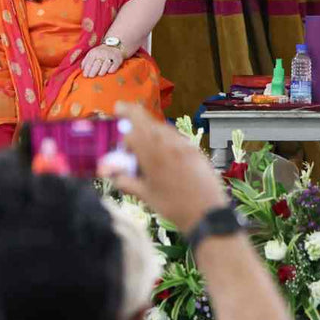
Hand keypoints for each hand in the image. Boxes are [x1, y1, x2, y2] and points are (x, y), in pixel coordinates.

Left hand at [82, 44, 124, 77]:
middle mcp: (102, 53)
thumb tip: (82, 69)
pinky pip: (113, 68)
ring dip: (101, 72)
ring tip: (100, 74)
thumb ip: (85, 61)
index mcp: (94, 52)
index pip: (89, 63)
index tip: (85, 76)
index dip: (87, 71)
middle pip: (96, 66)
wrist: (115, 46)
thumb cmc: (100, 53)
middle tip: (91, 76)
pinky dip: (110, 71)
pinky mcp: (118, 60)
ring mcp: (110, 56)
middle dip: (92, 73)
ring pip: (104, 67)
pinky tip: (108, 71)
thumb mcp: (92, 54)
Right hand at [101, 102, 226, 232]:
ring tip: (142, 134)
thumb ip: (127, 182)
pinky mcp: (195, 150)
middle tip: (122, 108)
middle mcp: (168, 147)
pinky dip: (165, 136)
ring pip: (162, 128)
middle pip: (147, 122)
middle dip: (133, 114)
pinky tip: (162, 146)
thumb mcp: (146, 196)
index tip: (114, 129)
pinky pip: (176, 136)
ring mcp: (184, 146)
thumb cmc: (174, 207)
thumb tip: (112, 174)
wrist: (206, 212)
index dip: (121, 130)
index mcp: (153, 158)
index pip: (132, 133)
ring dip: (150, 126)